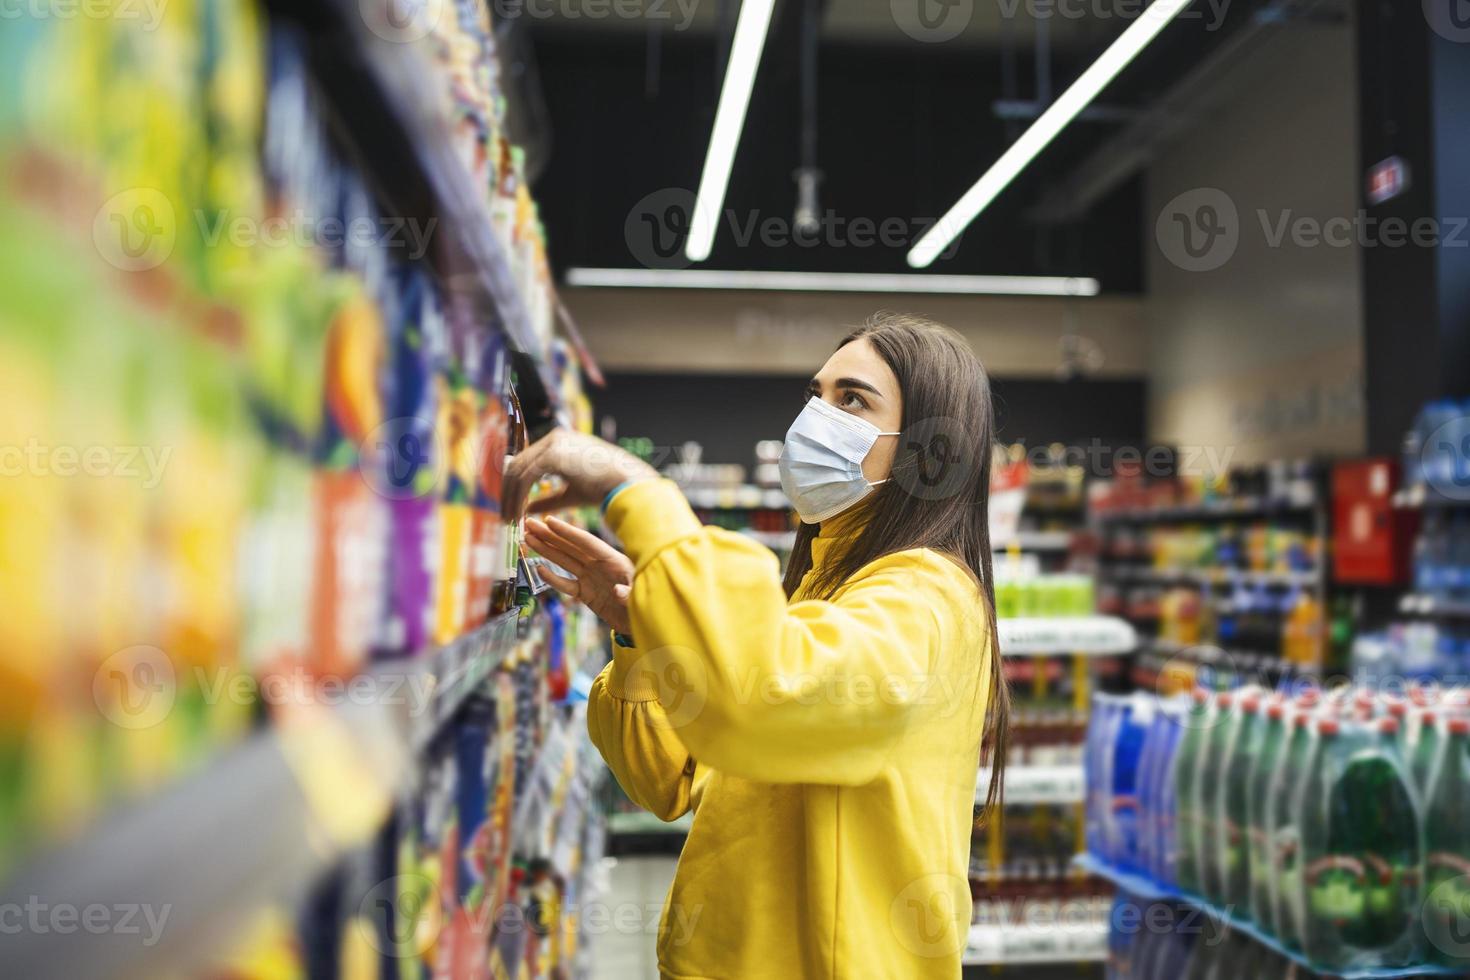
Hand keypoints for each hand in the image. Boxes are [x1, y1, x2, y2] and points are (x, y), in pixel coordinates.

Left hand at [502, 429, 657, 519]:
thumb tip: (527, 508)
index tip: (510, 505)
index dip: (514, 485)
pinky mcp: (552, 455)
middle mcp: (554, 438)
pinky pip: (526, 477)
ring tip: (509, 519)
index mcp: (561, 442)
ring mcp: (553, 444)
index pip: (527, 461)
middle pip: (518, 463)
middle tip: (503, 515)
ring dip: (510, 497)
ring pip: (518, 471)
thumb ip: (548, 499)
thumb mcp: (571, 494)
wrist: (626, 483)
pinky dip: (517, 497)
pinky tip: (518, 514)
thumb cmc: (606, 489)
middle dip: (507, 491)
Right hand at [525, 516, 635, 635]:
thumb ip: (630, 593)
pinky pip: (567, 584)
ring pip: (565, 561)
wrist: (645, 623)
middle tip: (529, 524)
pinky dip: (553, 578)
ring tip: (528, 539)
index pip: (586, 542)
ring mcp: (592, 579)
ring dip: (547, 550)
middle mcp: (600, 566)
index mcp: (614, 560)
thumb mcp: (642, 596)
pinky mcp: (587, 594)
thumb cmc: (649, 604)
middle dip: (549, 535)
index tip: (549, 521)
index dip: (567, 531)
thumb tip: (618, 591)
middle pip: (570, 547)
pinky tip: (539, 568)